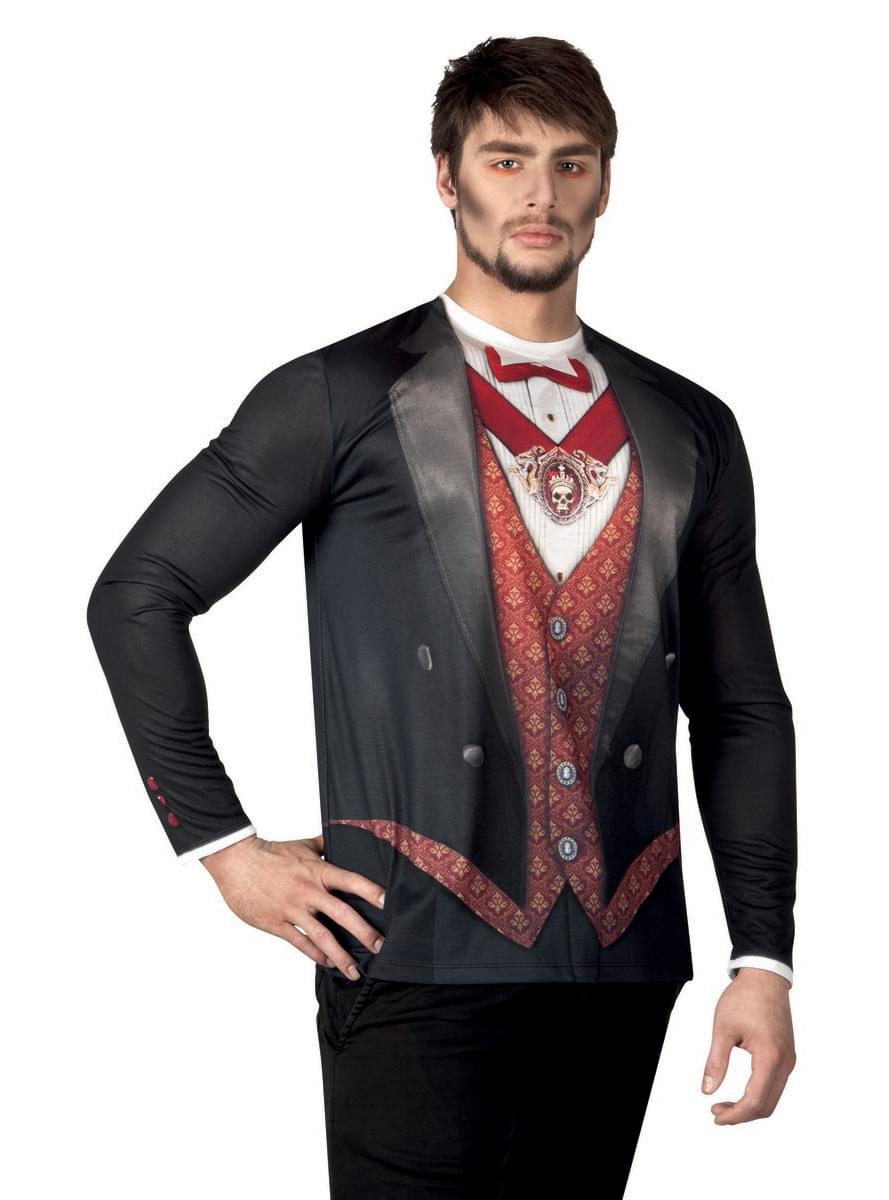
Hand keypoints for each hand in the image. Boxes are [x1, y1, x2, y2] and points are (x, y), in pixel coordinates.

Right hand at [200, 833, 385, 979]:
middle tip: (380, 947)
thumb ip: (325, 844)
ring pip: (322, 936)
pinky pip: (300, 943)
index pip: (350, 880)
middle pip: (342, 913)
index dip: (370, 891)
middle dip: (364, 932)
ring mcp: (292, 909)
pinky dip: (315, 955)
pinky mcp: (276, 923)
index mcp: (316, 870)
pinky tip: (327, 963)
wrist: (236, 862)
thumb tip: (344, 836)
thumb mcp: (302, 845)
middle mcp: (308, 891)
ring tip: (355, 970)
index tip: (387, 903)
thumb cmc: (270, 853)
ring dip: (341, 955)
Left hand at [700, 967, 795, 1123]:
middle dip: (741, 1115)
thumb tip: (707, 1091)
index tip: (715, 1116)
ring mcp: (789, 1060)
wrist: (765, 977)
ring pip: (773, 1098)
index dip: (735, 1115)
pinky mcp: (787, 1055)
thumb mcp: (722, 1029)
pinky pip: (775, 1085)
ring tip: (725, 1104)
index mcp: (770, 1057)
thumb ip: (716, 1062)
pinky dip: (759, 1095)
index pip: (754, 1101)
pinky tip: (741, 1092)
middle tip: (717, 1113)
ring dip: (750, 1107)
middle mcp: (785, 1063)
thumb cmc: (744, 998)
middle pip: (766, 1106)